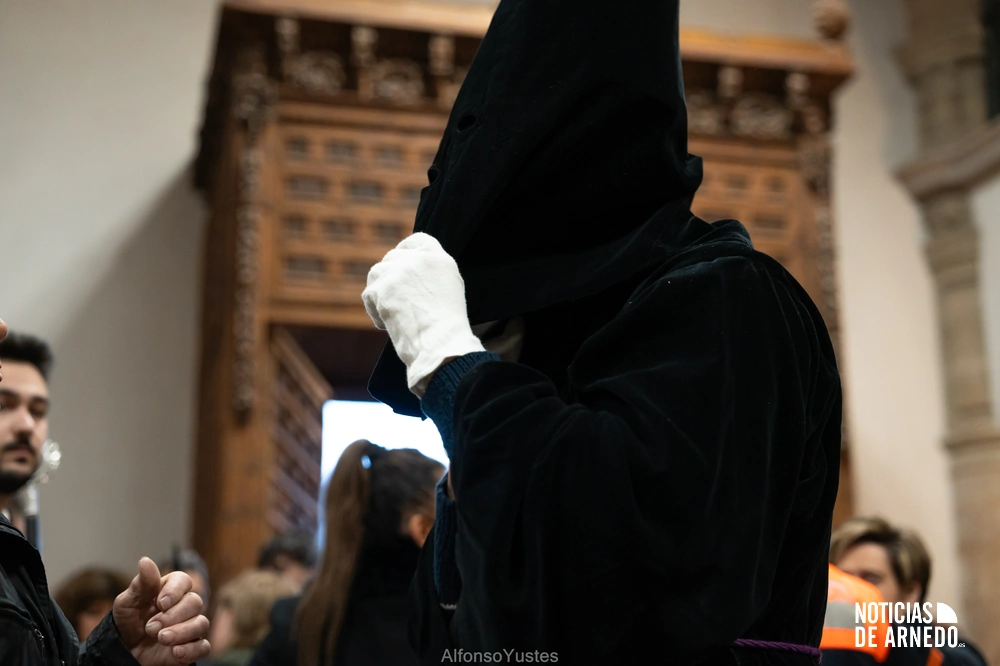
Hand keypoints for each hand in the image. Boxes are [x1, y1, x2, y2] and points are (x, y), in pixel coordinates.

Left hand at [113, 558, 209, 664]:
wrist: (124, 651)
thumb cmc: (127, 622)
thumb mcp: (127, 603)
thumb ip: (141, 584)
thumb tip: (145, 560)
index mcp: (170, 590)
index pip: (184, 581)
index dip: (176, 591)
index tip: (161, 603)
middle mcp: (184, 607)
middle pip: (195, 602)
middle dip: (173, 616)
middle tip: (151, 628)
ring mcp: (190, 627)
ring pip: (201, 624)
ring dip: (182, 632)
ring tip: (161, 639)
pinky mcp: (192, 647)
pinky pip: (203, 647)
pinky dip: (191, 650)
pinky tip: (176, 652)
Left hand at [363, 233, 484, 395]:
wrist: (441, 343)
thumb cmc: (447, 328)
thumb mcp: (448, 290)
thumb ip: (430, 275)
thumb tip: (408, 277)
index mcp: (439, 259)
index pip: (416, 241)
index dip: (404, 251)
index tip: (399, 266)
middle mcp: (419, 259)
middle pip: (391, 258)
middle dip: (389, 278)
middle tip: (394, 301)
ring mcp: (399, 271)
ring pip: (377, 274)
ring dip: (380, 293)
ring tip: (392, 314)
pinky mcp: (382, 287)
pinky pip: (369, 295)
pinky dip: (375, 311)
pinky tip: (388, 325)